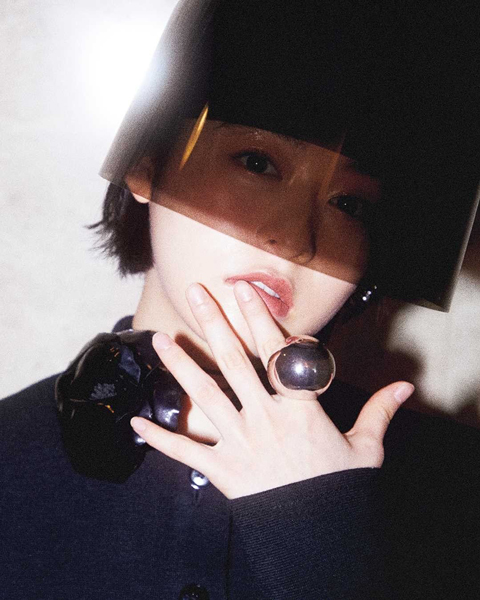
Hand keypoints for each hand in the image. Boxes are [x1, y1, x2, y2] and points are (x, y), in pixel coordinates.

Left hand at [131, 281, 413, 498]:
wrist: (317, 533)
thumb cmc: (339, 488)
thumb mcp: (365, 449)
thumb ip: (379, 412)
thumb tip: (404, 387)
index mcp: (299, 409)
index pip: (278, 354)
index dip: (261, 319)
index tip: (244, 291)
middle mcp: (265, 418)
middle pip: (235, 362)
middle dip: (215, 323)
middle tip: (196, 293)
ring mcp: (240, 443)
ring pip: (205, 396)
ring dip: (181, 366)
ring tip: (160, 339)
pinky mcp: (222, 470)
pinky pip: (187, 452)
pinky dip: (160, 438)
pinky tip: (136, 422)